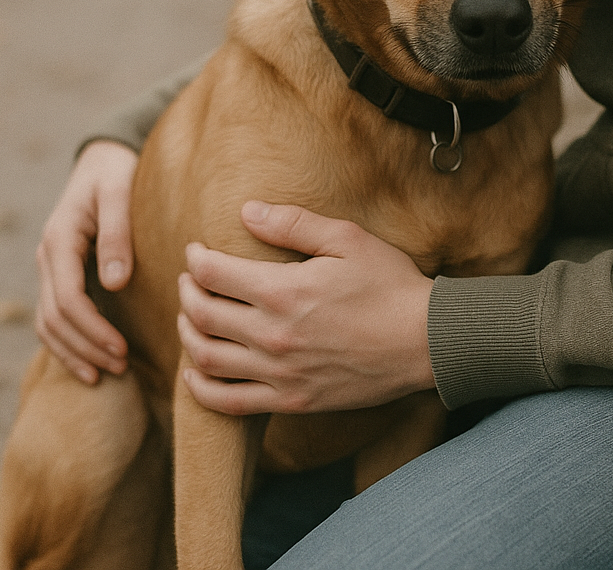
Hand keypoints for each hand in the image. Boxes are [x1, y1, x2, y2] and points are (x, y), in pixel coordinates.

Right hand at [35, 139, 136, 382]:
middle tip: (120, 368)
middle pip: (55, 317)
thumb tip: (115, 283)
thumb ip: (119, 233)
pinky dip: (67, 341)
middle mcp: (48, 256)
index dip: (92, 329)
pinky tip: (90, 360)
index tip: (120, 350)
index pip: (68, 298)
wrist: (105, 158)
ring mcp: (51, 266)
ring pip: (48, 322)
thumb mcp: (119, 192)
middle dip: (86, 347)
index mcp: (60, 239)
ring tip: (105, 374)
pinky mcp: (62, 272)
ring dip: (74, 351)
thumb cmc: (117, 172)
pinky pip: (54, 314)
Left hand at [177, 202, 435, 415]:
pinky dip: (202, 390)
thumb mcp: (347, 239)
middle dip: (187, 292)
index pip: (214, 274)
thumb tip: (246, 210)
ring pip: (208, 359)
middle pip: (203, 314)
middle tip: (189, 279)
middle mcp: (273, 335)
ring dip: (188, 335)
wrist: (425, 342)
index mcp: (283, 290)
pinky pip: (230, 402)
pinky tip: (196, 372)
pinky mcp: (292, 400)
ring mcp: (280, 373)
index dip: (196, 259)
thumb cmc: (390, 284)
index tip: (196, 250)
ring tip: (190, 318)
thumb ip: (293, 224)